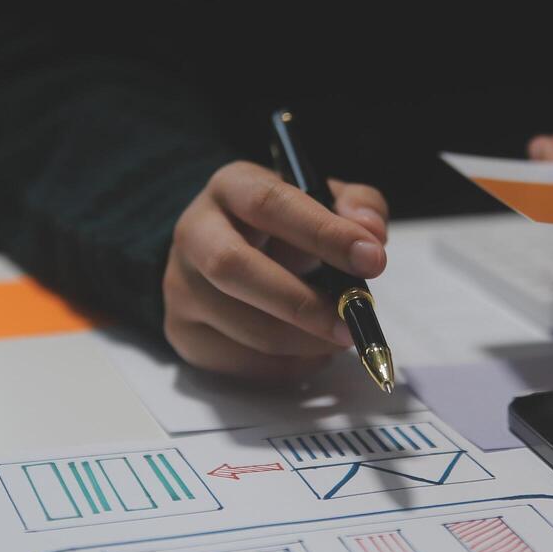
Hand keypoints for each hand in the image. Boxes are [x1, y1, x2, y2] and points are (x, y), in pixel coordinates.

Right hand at [163, 160, 388, 380]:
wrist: (227, 251)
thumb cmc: (286, 227)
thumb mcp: (325, 202)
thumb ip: (357, 207)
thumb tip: (371, 233)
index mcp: (231, 187)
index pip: (269, 204)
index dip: (322, 233)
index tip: (372, 259)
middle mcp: (193, 232)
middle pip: (232, 267)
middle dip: (301, 302)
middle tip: (351, 322)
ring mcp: (180, 286)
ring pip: (241, 324)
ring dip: (303, 340)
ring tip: (340, 336)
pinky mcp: (183, 331)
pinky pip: (240, 360)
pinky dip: (288, 365)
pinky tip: (311, 350)